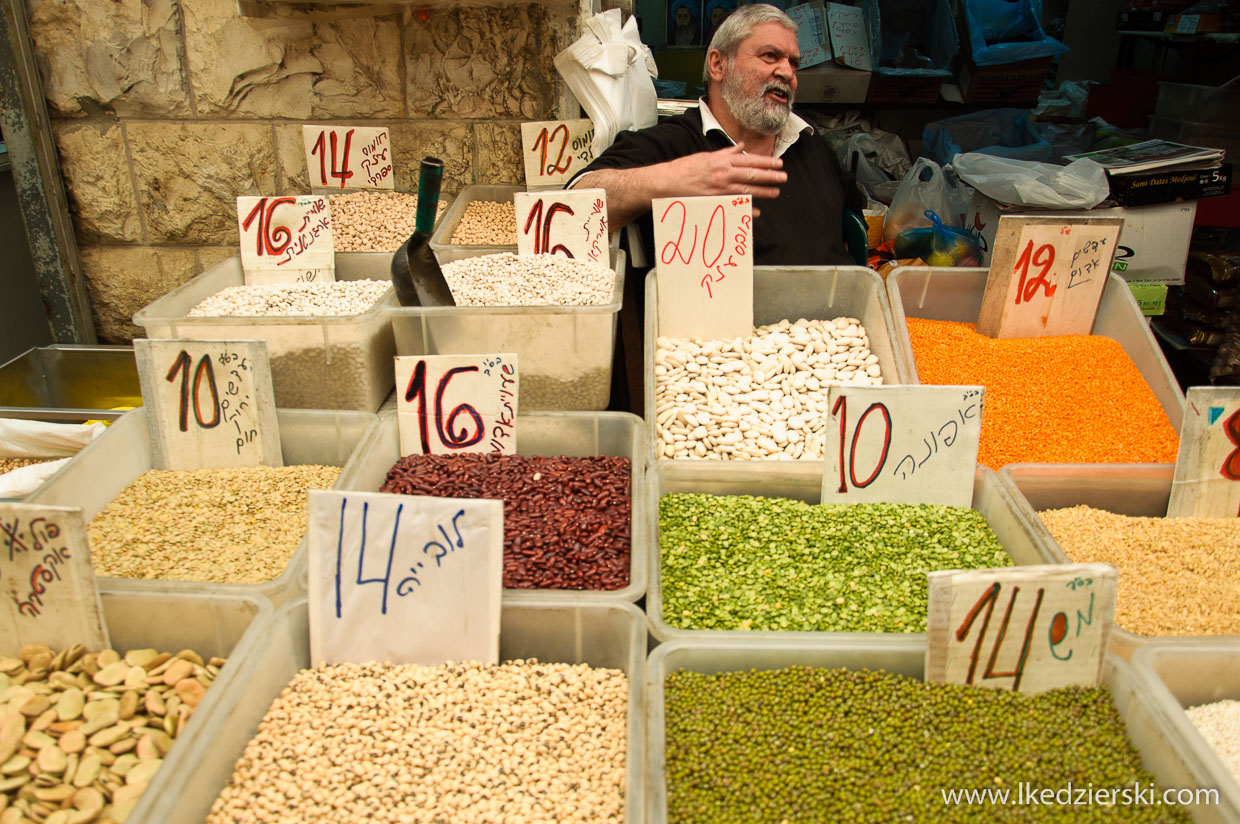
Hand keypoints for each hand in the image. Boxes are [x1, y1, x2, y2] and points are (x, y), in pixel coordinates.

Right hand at [664, 144, 786, 199]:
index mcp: (722, 161)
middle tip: (783, 177)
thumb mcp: (706, 156)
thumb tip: (741, 147)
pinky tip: (755, 211)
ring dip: (763, 191)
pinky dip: (745, 208)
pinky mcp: (714, 202)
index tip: (778, 163)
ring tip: (775, 192)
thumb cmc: (685, 169)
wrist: (667, 182)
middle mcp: (723, 174)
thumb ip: (726, 153)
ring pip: (746, 190)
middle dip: (770, 176)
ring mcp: (719, 189)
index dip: (766, 162)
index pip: (749, 160)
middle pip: (752, 175)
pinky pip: (734, 205)